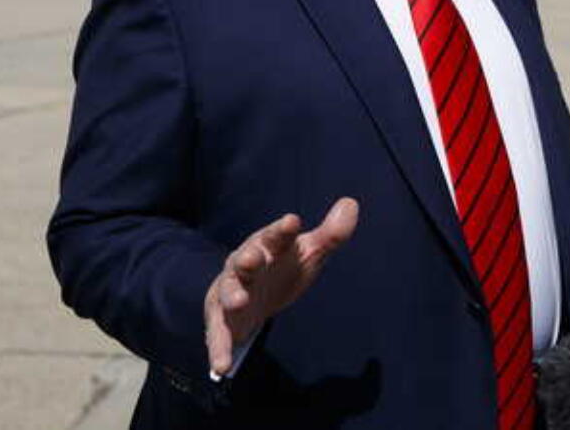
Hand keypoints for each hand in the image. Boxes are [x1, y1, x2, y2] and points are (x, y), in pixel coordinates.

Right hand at [204, 197, 358, 375]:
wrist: (251, 296)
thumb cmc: (283, 267)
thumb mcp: (309, 252)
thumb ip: (330, 234)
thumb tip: (351, 204)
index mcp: (268, 246)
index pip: (276, 235)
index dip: (283, 229)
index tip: (293, 221)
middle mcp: (245, 265)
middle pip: (245, 258)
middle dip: (247, 258)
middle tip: (251, 258)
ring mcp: (231, 291)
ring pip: (228, 291)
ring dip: (231, 295)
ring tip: (238, 302)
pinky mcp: (221, 319)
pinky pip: (218, 333)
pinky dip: (219, 348)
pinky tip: (220, 366)